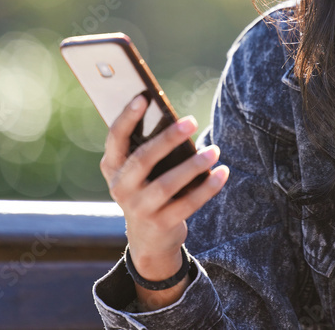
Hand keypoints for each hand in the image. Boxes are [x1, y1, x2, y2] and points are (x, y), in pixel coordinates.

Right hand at [99, 92, 228, 299]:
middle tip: (192, 121)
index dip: (127, 117)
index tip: (144, 97)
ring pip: (167, 185)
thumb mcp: (138, 171)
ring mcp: (139, 209)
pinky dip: (207, 188)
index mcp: (112, 167)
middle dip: (168, 138)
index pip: (115, 137)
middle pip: (143, 159)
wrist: (148, 239)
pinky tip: (222, 173)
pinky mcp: (161, 224)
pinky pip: (187, 204)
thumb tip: (177, 121)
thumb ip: (147, 147)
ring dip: (193, 165)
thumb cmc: (146, 189)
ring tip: (214, 150)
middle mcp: (120, 187)